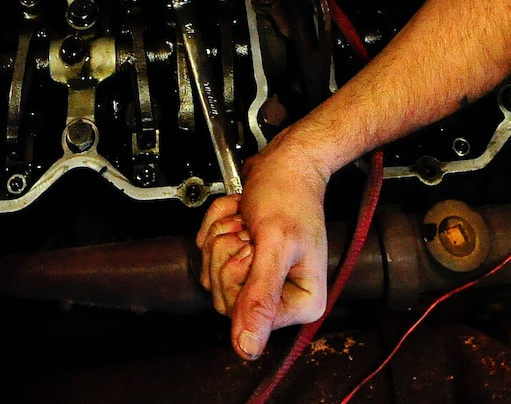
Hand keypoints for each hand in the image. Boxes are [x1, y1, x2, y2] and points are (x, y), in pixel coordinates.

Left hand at [193, 145, 330, 359]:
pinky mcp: (242, 261)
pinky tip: (239, 213)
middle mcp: (281, 298)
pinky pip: (209, 255)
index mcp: (301, 303)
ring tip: (247, 219)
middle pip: (225, 297)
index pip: (245, 316)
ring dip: (221, 236)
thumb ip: (260, 297)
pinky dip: (217, 226)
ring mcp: (259, 280)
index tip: (253, 247)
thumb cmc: (290, 195)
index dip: (240, 276)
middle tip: (250, 230)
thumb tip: (247, 349)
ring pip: (212, 276)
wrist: (286, 162)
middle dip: (227, 252)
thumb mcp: (275, 245)